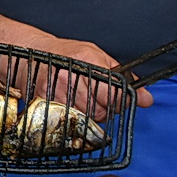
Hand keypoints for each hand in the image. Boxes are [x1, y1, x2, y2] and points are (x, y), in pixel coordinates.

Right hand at [0, 24, 154, 113]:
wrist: (30, 55)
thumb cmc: (65, 54)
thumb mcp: (97, 56)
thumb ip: (123, 76)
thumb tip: (147, 98)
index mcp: (87, 62)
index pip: (116, 93)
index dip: (122, 99)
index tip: (122, 98)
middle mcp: (71, 77)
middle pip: (104, 110)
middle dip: (106, 106)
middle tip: (96, 94)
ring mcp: (57, 92)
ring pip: (89, 119)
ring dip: (91, 113)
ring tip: (83, 97)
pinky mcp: (48, 105)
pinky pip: (73, 121)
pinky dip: (76, 117)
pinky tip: (72, 104)